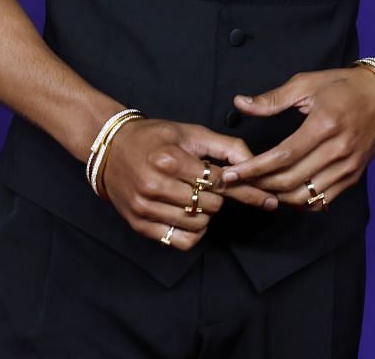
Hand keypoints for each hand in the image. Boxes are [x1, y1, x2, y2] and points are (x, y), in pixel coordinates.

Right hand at [97, 118, 280, 250]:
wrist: (111, 149)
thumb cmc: (155, 138)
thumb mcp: (190, 132)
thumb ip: (226, 146)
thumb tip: (254, 162)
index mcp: (169, 158)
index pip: (219, 181)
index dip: (243, 187)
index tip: (263, 196)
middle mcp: (155, 185)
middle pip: (211, 204)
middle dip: (218, 196)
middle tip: (210, 186)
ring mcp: (146, 208)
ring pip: (199, 224)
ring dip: (206, 214)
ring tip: (196, 198)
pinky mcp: (140, 225)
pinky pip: (180, 241)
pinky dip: (193, 233)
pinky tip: (189, 216)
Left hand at [218, 67, 374, 210]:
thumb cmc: (343, 86)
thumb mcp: (307, 83)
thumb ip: (272, 99)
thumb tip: (240, 103)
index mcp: (324, 124)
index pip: (283, 156)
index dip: (255, 168)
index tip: (232, 173)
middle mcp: (338, 149)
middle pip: (291, 180)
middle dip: (259, 184)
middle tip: (237, 182)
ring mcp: (348, 166)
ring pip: (305, 195)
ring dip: (277, 196)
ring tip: (257, 187)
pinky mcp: (353, 176)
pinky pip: (323, 200)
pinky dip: (300, 202)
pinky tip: (284, 193)